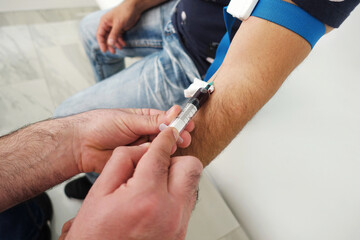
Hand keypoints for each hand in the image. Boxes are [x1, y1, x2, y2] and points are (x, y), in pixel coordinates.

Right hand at [60, 128, 202, 239]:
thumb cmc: (96, 236)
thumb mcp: (99, 192)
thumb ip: (123, 160)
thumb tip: (144, 148)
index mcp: (147, 197)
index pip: (162, 155)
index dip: (164, 139)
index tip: (167, 133)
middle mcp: (170, 212)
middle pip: (190, 167)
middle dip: (175, 160)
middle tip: (157, 165)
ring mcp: (178, 226)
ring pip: (191, 185)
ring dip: (175, 178)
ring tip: (152, 187)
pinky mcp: (181, 234)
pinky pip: (186, 204)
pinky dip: (174, 196)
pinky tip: (154, 202)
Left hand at [69, 105, 193, 173]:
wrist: (80, 145)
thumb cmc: (100, 125)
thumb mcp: (129, 120)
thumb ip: (152, 121)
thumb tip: (173, 114)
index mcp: (143, 119)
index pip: (166, 119)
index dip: (178, 122)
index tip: (188, 123)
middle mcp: (144, 133)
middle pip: (166, 135)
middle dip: (177, 136)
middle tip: (185, 138)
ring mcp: (141, 148)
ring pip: (160, 149)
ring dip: (169, 148)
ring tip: (176, 146)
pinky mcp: (136, 162)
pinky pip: (151, 162)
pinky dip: (158, 160)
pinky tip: (164, 159)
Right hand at [97, 1, 140, 52]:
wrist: (135, 8)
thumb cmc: (125, 12)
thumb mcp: (119, 24)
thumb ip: (114, 34)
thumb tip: (109, 44)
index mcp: (104, 22)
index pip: (100, 35)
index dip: (101, 43)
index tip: (104, 50)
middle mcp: (108, 25)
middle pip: (106, 38)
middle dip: (109, 45)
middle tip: (113, 52)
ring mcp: (114, 27)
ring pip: (112, 38)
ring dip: (115, 44)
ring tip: (120, 48)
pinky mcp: (120, 28)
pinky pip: (118, 37)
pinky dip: (120, 41)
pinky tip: (124, 44)